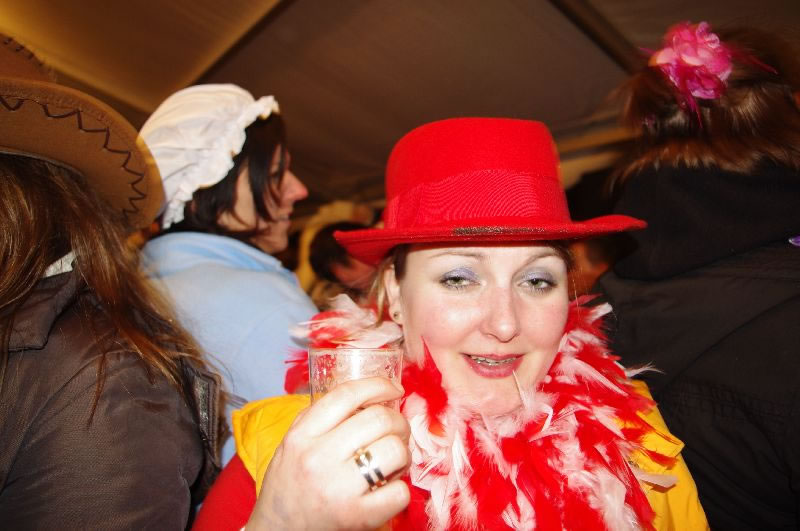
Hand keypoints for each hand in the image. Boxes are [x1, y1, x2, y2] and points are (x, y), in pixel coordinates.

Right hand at [246, 377, 409, 529]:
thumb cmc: (288, 484)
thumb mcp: (292, 443)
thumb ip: (320, 417)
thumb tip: (366, 394)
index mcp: (302, 436)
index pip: (347, 395)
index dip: (378, 385)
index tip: (393, 389)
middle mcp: (318, 458)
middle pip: (379, 419)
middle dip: (398, 421)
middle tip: (397, 431)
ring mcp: (339, 489)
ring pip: (395, 451)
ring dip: (402, 453)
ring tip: (393, 461)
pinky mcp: (357, 516)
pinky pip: (399, 492)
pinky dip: (400, 489)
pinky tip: (387, 489)